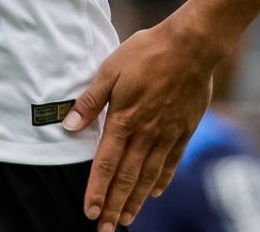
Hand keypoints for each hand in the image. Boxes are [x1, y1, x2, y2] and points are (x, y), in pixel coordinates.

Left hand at [63, 22, 222, 230]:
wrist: (191, 47)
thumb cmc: (146, 53)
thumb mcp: (109, 70)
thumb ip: (89, 101)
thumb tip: (68, 125)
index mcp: (124, 120)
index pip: (106, 164)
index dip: (97, 190)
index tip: (90, 212)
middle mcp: (146, 134)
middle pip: (127, 178)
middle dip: (115, 206)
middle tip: (105, 229)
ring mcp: (167, 134)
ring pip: (149, 176)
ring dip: (136, 200)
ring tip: (126, 220)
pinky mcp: (184, 130)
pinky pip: (171, 162)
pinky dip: (161, 180)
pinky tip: (154, 193)